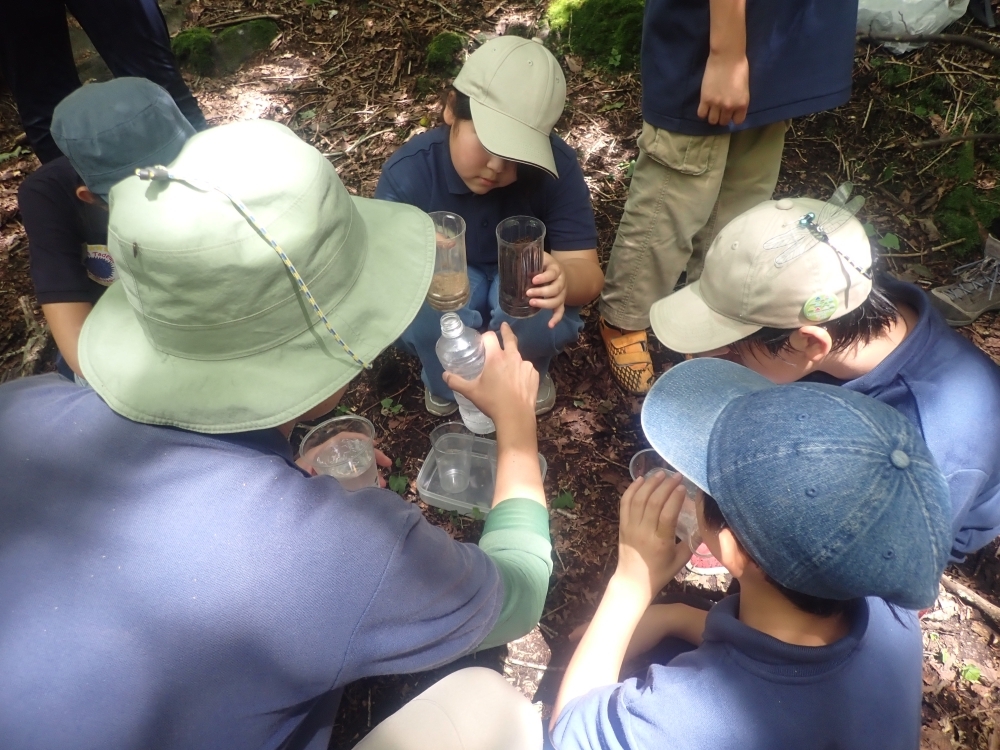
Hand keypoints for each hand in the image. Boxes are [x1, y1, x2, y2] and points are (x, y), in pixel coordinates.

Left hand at [296, 443, 391, 488]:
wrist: (281, 503)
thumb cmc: (290, 488)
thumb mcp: (304, 480)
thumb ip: (319, 478)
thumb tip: (341, 481)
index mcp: (318, 453)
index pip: (341, 438)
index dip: (359, 438)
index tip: (375, 444)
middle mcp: (324, 460)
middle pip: (351, 450)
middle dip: (372, 456)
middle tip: (387, 465)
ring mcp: (327, 472)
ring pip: (353, 466)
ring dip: (369, 471)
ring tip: (382, 483)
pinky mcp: (329, 484)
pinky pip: (349, 478)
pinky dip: (361, 481)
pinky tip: (370, 491)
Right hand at [444, 323, 537, 428]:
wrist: (516, 416)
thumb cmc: (492, 402)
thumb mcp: (471, 392)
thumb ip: (456, 382)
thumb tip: (445, 375)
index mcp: (496, 357)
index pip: (490, 336)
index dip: (485, 336)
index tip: (484, 339)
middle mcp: (512, 357)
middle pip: (509, 338)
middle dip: (506, 331)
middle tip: (504, 327)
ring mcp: (526, 365)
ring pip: (518, 356)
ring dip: (512, 358)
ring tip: (507, 369)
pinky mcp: (534, 374)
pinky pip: (526, 368)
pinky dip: (521, 371)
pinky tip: (517, 382)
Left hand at [526, 252, 566, 326]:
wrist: (560, 272)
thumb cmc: (545, 265)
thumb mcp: (540, 257)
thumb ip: (530, 258)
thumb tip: (513, 258)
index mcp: (556, 269)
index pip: (552, 273)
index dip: (544, 277)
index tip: (533, 280)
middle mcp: (561, 282)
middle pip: (555, 289)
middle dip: (541, 292)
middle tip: (528, 293)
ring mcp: (562, 293)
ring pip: (557, 301)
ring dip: (545, 304)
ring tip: (531, 303)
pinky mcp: (560, 302)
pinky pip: (560, 311)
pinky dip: (556, 319)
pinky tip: (550, 325)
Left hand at [614, 471, 691, 601]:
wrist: (633, 581)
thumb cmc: (660, 572)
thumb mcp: (681, 560)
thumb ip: (692, 541)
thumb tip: (705, 523)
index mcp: (661, 542)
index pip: (667, 515)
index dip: (675, 498)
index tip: (683, 487)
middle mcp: (644, 532)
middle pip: (653, 502)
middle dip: (665, 486)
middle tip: (676, 476)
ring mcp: (630, 527)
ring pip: (638, 499)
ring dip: (650, 484)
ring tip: (661, 473)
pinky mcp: (622, 525)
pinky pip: (625, 503)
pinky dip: (632, 489)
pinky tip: (641, 479)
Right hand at [697, 52, 748, 125]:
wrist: (727, 57)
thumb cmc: (739, 68)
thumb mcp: (744, 88)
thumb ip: (738, 100)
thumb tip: (732, 108)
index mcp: (742, 104)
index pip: (737, 121)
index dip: (733, 116)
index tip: (731, 111)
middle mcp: (730, 106)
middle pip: (723, 122)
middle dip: (722, 116)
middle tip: (720, 108)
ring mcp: (716, 104)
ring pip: (712, 121)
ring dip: (712, 116)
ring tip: (712, 108)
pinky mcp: (705, 99)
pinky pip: (701, 114)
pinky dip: (703, 112)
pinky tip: (705, 105)